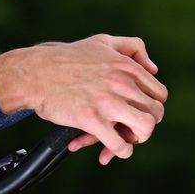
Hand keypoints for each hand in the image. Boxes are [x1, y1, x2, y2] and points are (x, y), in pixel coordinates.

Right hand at [0, 35, 166, 162]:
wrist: (35, 73)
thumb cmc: (65, 58)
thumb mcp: (103, 41)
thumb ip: (132, 48)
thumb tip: (153, 69)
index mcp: (126, 66)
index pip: (159, 95)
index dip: (150, 107)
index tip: (137, 113)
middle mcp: (121, 83)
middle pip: (155, 113)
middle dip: (145, 125)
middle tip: (130, 129)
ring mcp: (107, 102)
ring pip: (145, 129)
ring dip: (136, 139)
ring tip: (124, 141)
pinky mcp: (92, 119)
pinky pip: (119, 144)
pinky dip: (119, 151)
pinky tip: (109, 151)